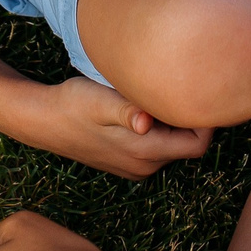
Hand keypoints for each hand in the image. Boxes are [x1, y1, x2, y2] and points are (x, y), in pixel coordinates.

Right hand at [34, 76, 212, 177]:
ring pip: (173, 144)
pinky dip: (160, 127)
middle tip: (185, 83)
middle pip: (187, 144)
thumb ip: (126, 110)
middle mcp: (145, 166)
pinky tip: (146, 105)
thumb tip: (146, 122)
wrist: (44, 120)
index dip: (206, 119)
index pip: (198, 144)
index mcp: (144, 152)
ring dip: (173, 121)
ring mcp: (136, 167)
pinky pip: (158, 146)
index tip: (201, 90)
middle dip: (190, 117)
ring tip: (163, 91)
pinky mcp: (128, 162)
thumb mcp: (100, 101)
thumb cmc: (73, 104)